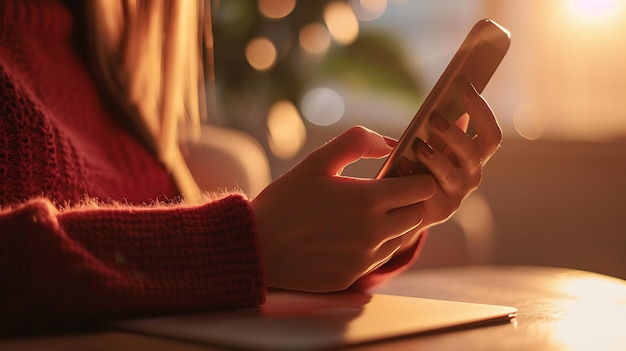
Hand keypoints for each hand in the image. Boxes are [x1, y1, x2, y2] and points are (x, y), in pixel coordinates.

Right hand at [251, 126, 435, 291]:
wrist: (257, 246)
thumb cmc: (285, 200)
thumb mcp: (316, 161)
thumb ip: (356, 142)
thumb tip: (389, 143)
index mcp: (367, 200)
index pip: (422, 189)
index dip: (418, 179)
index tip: (404, 175)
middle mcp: (373, 232)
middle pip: (417, 214)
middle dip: (407, 202)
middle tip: (384, 194)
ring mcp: (364, 259)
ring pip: (400, 238)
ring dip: (392, 225)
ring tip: (362, 216)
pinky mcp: (353, 277)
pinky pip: (378, 259)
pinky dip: (372, 246)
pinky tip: (346, 236)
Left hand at [409, 81, 502, 232]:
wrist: (405, 209)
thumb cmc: (419, 170)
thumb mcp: (432, 146)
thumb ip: (440, 127)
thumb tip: (448, 93)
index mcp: (473, 157)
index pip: (490, 134)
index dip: (481, 109)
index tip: (464, 84)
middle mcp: (471, 175)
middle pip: (474, 153)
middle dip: (455, 133)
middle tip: (433, 116)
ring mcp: (457, 195)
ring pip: (451, 174)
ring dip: (435, 158)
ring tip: (418, 145)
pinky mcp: (439, 211)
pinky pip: (429, 192)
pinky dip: (415, 177)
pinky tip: (402, 167)